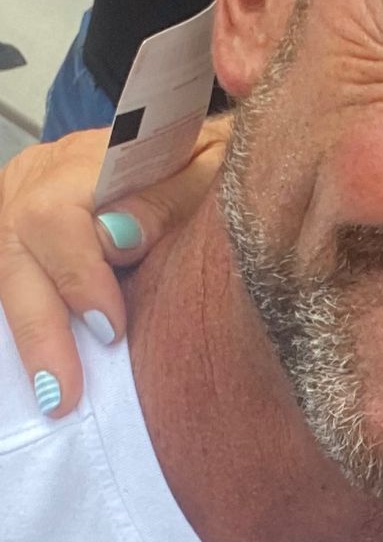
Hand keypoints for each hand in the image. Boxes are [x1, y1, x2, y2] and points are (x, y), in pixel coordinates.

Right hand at [0, 116, 228, 415]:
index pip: (54, 217)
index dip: (77, 276)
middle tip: (64, 391)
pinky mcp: (23, 235)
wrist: (188, 147)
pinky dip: (32, 325)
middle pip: (18, 255)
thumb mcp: (204, 168)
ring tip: (55, 394)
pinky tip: (49, 369)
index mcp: (83, 158)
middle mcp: (38, 177)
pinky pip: (16, 281)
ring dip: (34, 336)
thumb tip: (116, 237)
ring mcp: (18, 202)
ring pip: (10, 273)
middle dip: (43, 329)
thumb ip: (165, 199)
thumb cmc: (201, 161)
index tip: (112, 328)